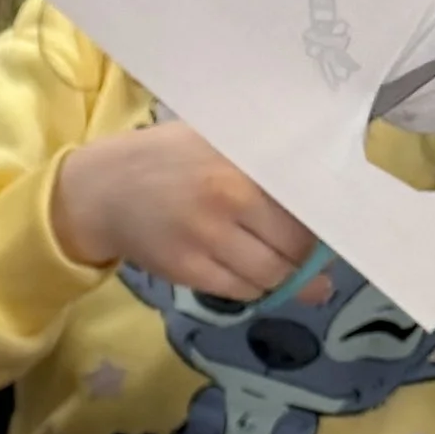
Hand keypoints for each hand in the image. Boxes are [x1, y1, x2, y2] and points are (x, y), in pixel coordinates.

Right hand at [49, 121, 315, 300]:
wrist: (105, 190)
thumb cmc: (170, 159)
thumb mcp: (220, 143)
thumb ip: (265, 166)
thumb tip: (320, 199)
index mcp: (244, 165)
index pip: (307, 205)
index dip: (324, 222)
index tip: (329, 227)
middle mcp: (229, 202)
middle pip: (295, 247)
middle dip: (306, 256)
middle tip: (306, 254)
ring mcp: (206, 240)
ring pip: (270, 275)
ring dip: (281, 277)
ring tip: (279, 266)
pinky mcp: (187, 270)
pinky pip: (239, 290)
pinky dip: (253, 287)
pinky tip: (249, 273)